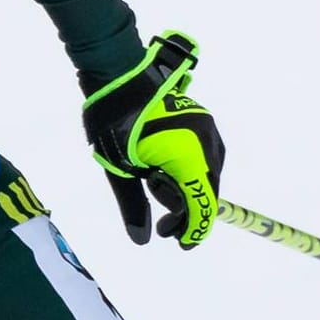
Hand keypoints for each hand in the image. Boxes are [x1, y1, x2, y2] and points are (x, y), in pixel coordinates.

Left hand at [81, 31, 225, 248]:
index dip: (194, 228)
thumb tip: (142, 239)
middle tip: (162, 225)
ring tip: (152, 185)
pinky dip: (185, 170)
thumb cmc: (112, 120)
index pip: (201, 202)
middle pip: (206, 190)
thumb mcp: (119, 168)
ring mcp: (207, 128)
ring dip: (183, 189)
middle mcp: (206, 141)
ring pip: (204, 173)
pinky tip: (161, 171)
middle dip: (184, 209)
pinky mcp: (201, 121)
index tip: (180, 244)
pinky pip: (202, 156)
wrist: (116, 74)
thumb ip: (134, 205)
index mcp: (188, 154)